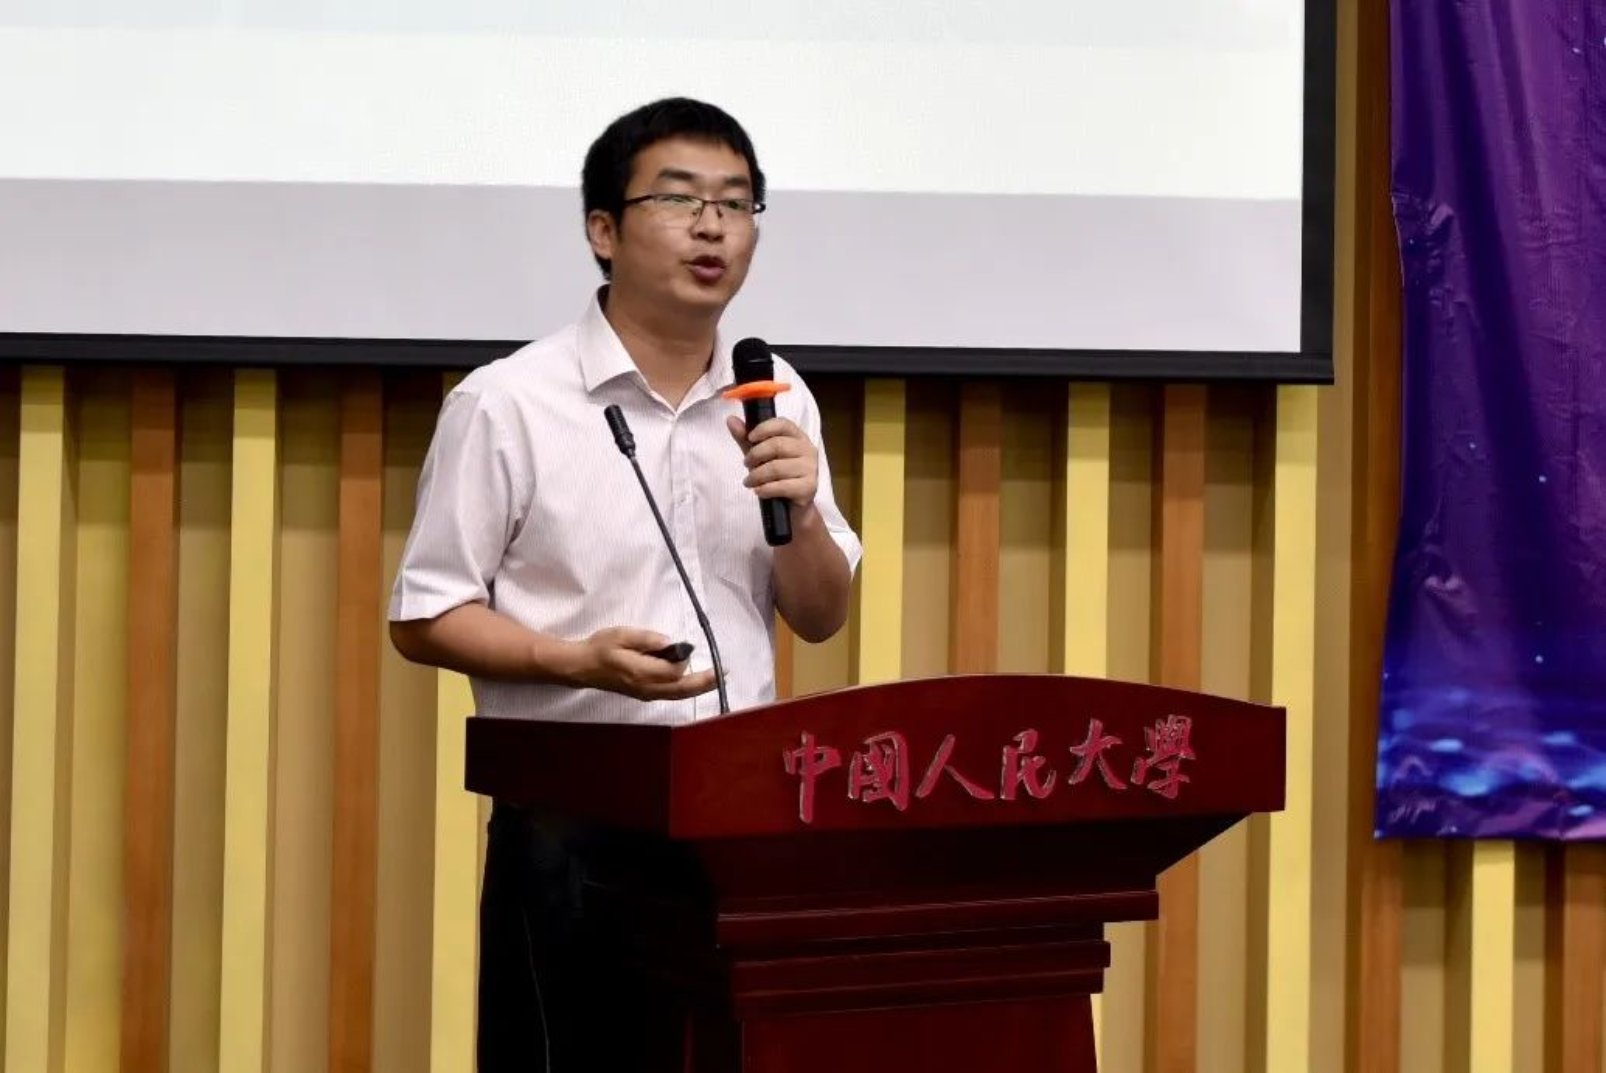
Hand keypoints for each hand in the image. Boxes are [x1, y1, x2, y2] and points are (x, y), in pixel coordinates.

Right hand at [568, 627, 716, 700]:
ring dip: (699, 688)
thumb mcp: (622, 635)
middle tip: (724, 673)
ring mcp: (646, 695)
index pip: (674, 671)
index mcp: (641, 672)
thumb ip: (647, 639)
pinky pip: (671, 695)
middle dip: (705, 682)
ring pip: (678, 695)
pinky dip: (686, 690)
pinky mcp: (645, 695)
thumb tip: (671, 643)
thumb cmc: (601, 647)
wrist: (582, 667)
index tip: (683, 645)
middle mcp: (647, 688)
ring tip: (717, 679)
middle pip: (682, 689)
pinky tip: (695, 683)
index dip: (683, 658)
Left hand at [726, 415, 818, 509]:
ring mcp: (811, 469)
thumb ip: (745, 438)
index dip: (764, 428)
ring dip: (757, 476)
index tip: (749, 438)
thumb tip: (730, 420)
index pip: (783, 424)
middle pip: (777, 445)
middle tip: (746, 464)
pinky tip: (759, 491)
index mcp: (798, 437)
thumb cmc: (777, 476)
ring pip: (777, 467)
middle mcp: (808, 450)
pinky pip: (782, 486)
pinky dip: (765, 489)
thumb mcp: (759, 455)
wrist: (792, 506)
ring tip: (749, 482)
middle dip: (756, 455)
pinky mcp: (809, 487)